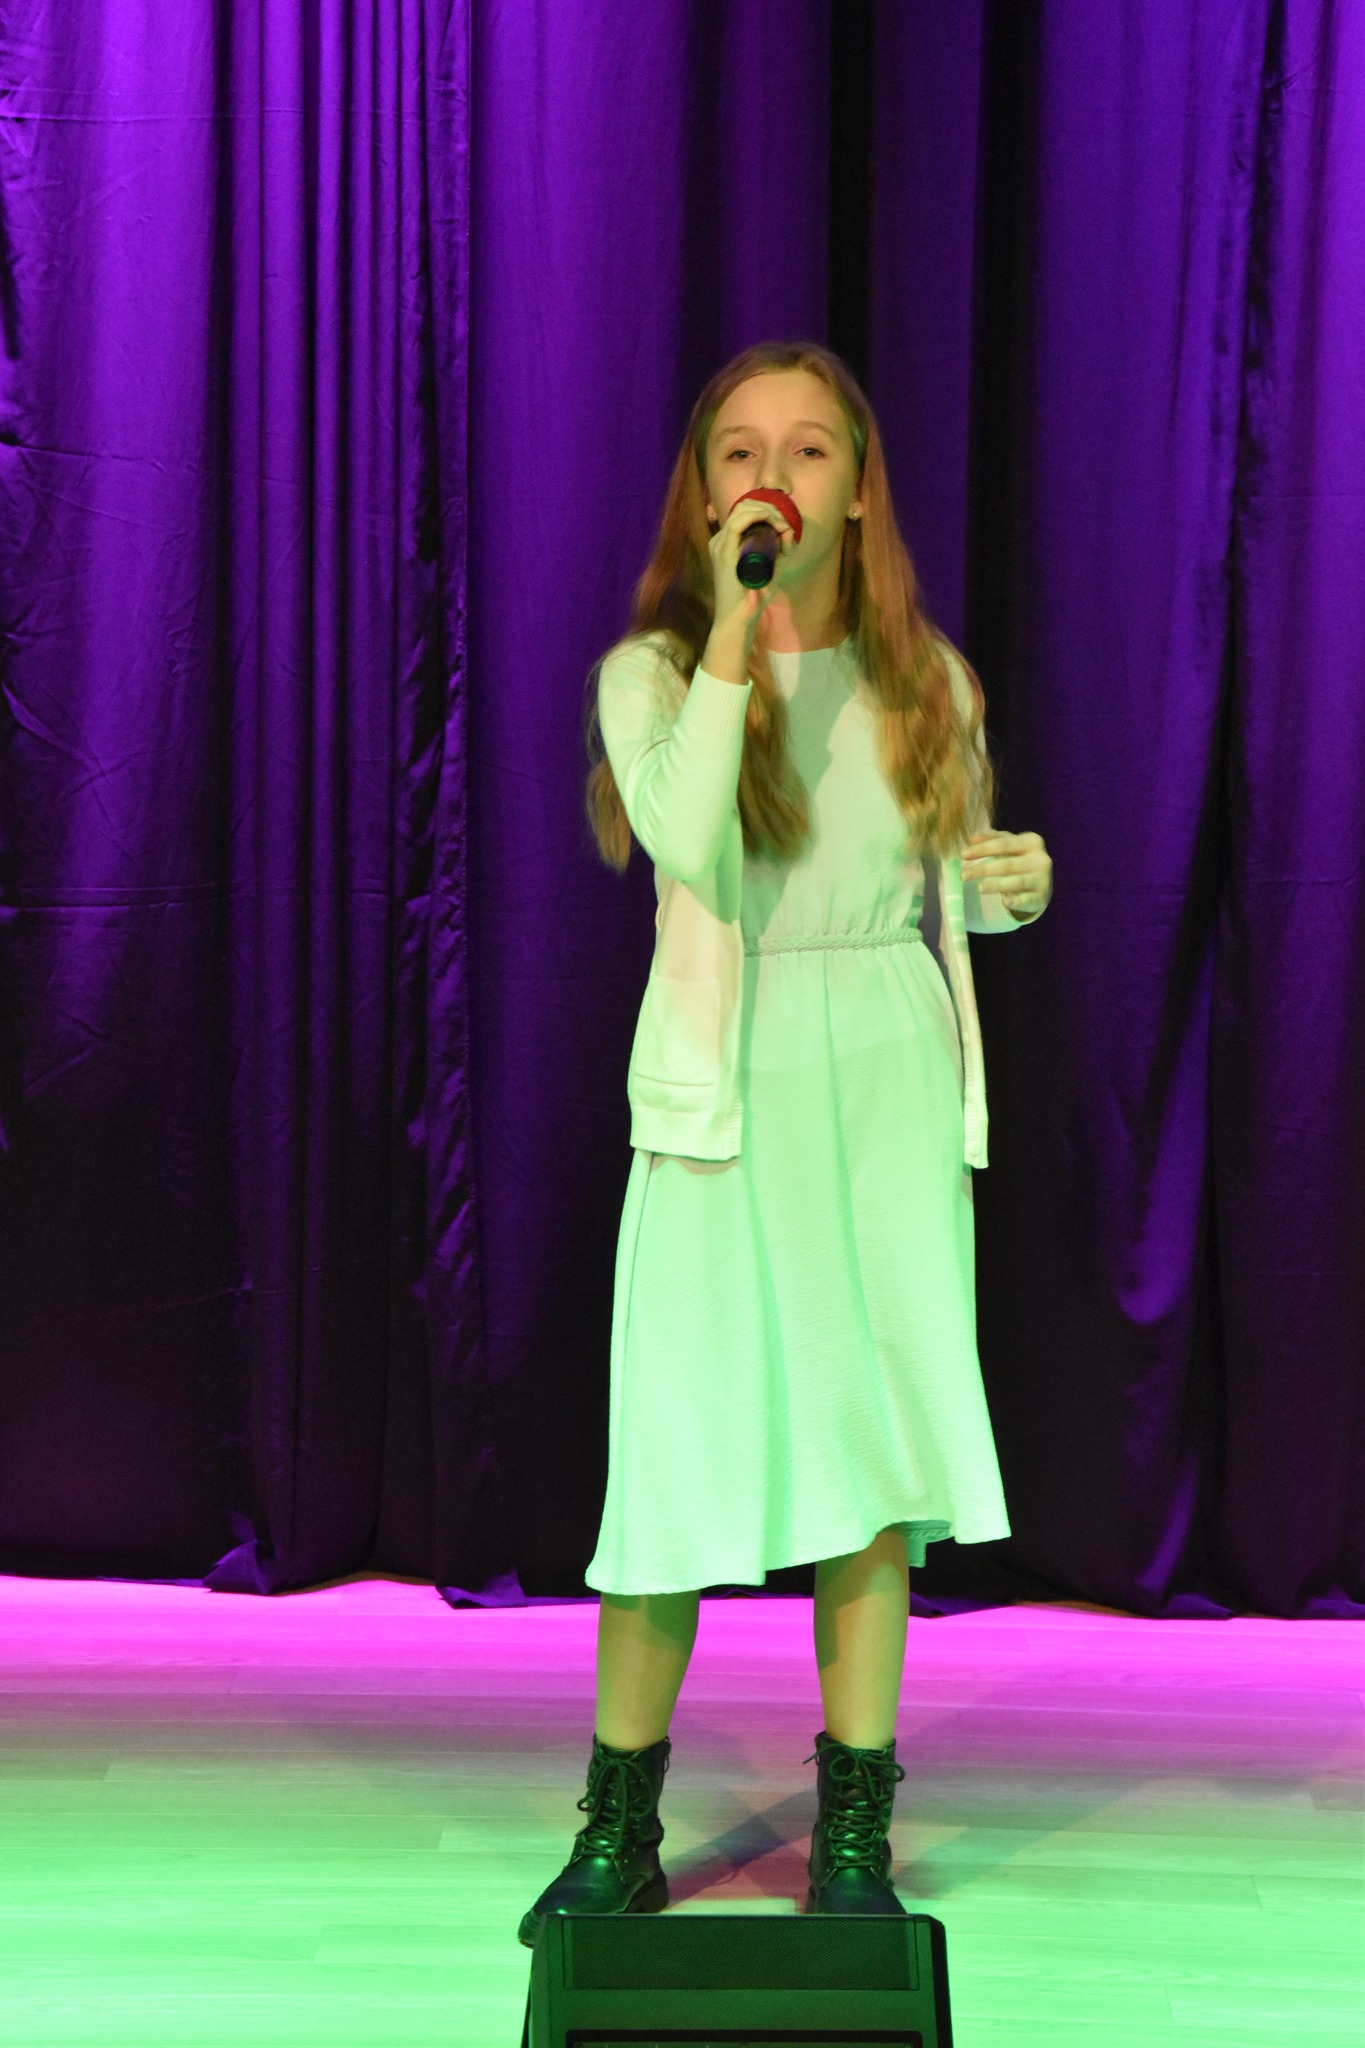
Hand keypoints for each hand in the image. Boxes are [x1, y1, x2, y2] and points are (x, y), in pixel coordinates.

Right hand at [707, 491, 796, 642]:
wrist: (738, 619)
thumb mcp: (770, 567)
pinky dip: (757, 516)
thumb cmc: (753, 597)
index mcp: (726, 542)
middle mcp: (720, 540)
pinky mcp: (724, 552)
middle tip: (784, 523)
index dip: (766, 510)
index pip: (744, 512)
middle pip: (743, 507)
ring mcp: (720, 545)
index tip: (783, 524)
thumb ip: (780, 551)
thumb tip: (788, 532)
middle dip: (768, 507)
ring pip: (742, 510)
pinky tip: (770, 520)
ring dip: (766, 511)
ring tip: (781, 524)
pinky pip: (739, 523)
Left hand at [960, 830, 1051, 920]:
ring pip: (1016, 882)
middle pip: (1007, 864)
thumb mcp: (1010, 845)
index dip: (983, 849)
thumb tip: (973, 838)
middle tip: (963, 875)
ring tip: (979, 888)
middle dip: (983, 870)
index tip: (963, 854)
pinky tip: (1004, 902)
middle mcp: (1039, 859)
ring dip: (996, 885)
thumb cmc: (1020, 859)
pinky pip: (1026, 900)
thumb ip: (992, 839)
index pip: (1003, 844)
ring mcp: (1042, 879)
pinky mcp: (1040, 897)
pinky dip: (1016, 901)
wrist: (1041, 882)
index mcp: (1031, 842)